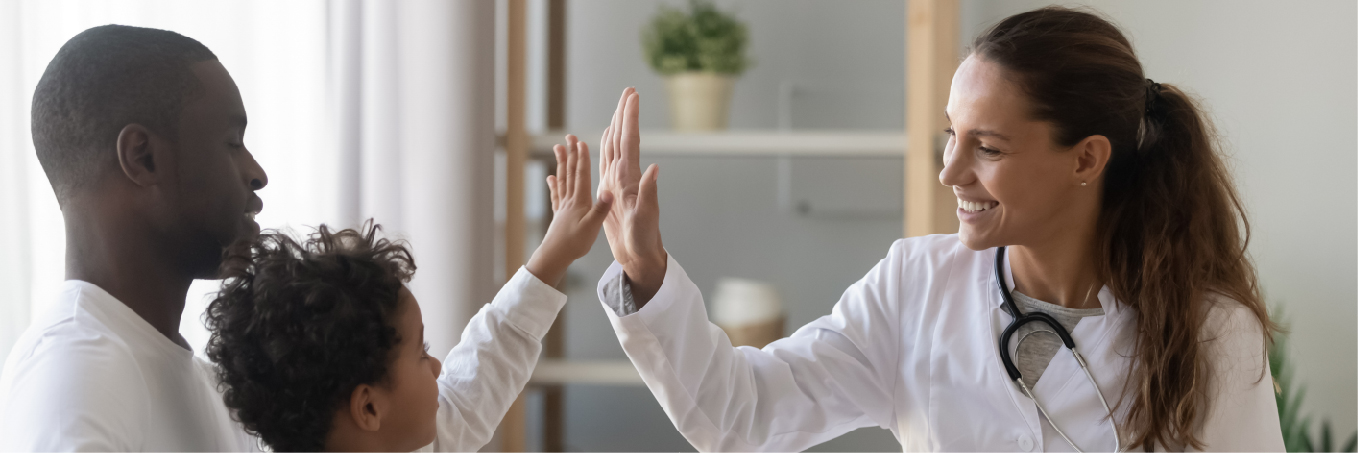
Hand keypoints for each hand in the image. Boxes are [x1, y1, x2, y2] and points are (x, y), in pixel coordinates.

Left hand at [526, 135, 613, 286]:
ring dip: (561, 163)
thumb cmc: (575, 244)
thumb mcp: (593, 227)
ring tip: (558, 148)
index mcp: (580, 201)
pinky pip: (556, 195)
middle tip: (569, 137)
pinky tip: (550, 178)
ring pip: (562, 179)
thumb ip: (601, 209)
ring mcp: (563, 206)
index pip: (581, 175)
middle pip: (570, 172)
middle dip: (571, 153)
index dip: (582, 158)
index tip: (581, 141)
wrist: (555, 256)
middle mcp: (570, 200)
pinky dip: (553, 184)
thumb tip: (609, 191)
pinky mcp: (558, 214)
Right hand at [598, 88, 665, 304]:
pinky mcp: (612, 190)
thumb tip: (654, 168)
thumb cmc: (643, 239)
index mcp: (629, 177)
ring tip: (619, 107)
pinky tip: (607, 138)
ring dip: (617, 125)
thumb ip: (649, 193)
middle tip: (628, 90)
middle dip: (625, 113)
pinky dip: (607, 145)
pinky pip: (607, 161)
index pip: (630, 140)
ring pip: (615, 146)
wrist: (639, 255)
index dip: (630, 117)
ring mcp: (619, 181)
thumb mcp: (645, 218)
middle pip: (623, 137)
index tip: (632, 95)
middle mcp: (625, 175)